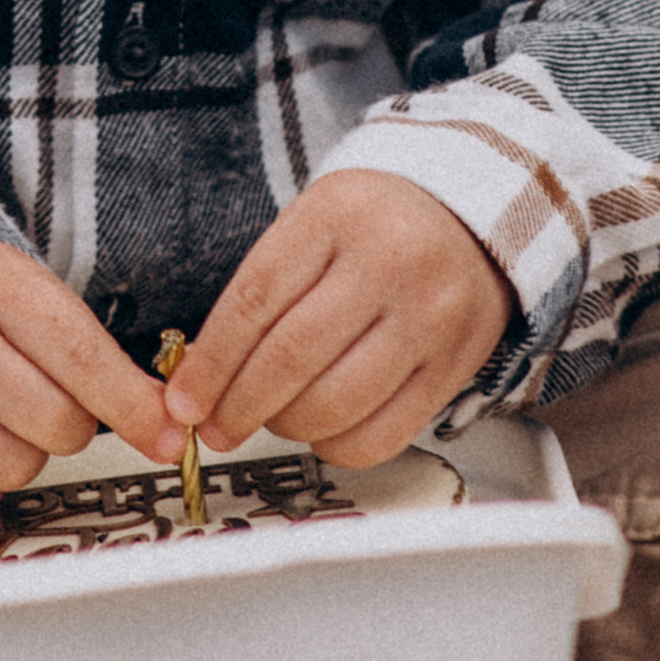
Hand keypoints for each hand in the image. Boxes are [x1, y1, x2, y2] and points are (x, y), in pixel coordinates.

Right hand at [0, 242, 176, 522]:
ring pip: (13, 471)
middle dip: (66, 426)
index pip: (82, 358)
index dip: (133, 407)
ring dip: (20, 457)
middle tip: (39, 401)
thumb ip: (103, 363)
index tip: (168, 437)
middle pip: (56, 425)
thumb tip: (167, 431)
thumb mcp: (37, 304)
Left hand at [160, 172, 513, 469]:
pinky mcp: (456, 364)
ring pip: (337, 402)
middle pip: (292, 357)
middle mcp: (390, 261)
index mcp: (338, 214)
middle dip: (240, 406)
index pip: (255, 299)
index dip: (211, 363)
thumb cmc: (376, 225)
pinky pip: (385, 432)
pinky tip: (323, 431)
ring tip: (273, 419)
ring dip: (287, 426)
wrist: (474, 218)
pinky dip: (338, 446)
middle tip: (215, 427)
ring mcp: (430, 315)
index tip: (185, 401)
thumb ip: (264, 290)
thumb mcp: (315, 223)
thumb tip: (205, 379)